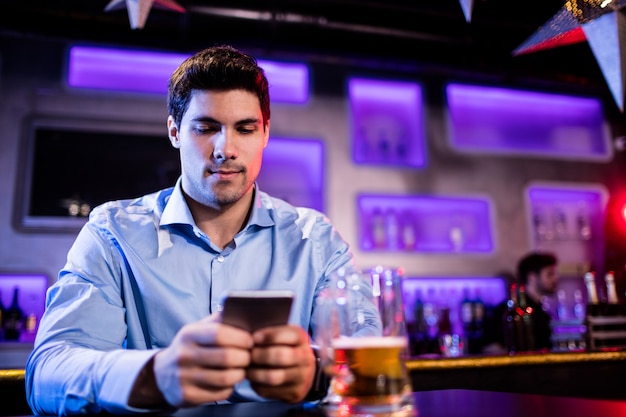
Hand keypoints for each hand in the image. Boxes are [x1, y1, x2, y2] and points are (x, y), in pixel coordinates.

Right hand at [137, 315, 253, 407]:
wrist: (162, 374)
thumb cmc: (189, 347)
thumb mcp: (198, 329)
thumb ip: (218, 320)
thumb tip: (241, 310)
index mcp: (188, 335)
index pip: (218, 334)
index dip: (240, 337)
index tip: (250, 340)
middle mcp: (184, 356)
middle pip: (226, 357)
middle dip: (245, 356)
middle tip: (250, 356)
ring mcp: (184, 378)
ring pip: (225, 378)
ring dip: (241, 373)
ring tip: (243, 368)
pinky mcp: (188, 396)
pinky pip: (220, 393)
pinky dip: (231, 387)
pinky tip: (230, 380)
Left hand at [246, 325, 316, 402]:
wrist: (305, 371)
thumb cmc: (288, 348)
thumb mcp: (285, 335)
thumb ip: (271, 334)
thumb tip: (250, 339)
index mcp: (302, 339)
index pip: (290, 335)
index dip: (269, 336)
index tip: (254, 338)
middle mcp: (305, 358)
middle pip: (281, 356)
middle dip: (260, 355)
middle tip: (249, 355)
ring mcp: (302, 377)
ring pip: (274, 377)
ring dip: (256, 373)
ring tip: (248, 369)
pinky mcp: (294, 393)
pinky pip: (270, 390)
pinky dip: (257, 385)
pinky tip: (254, 379)